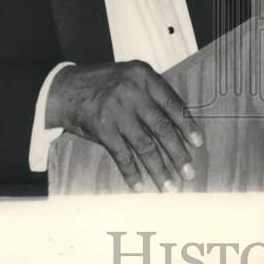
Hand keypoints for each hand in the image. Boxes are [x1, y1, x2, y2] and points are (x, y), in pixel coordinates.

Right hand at [46, 61, 203, 192]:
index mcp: (144, 76)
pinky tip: (140, 187)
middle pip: (162, 128)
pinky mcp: (102, 129)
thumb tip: (180, 124)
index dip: (187, 125)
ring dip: (159, 170)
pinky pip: (122, 156)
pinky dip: (132, 174)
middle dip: (178, 153)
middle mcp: (133, 92)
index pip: (173, 103)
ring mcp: (117, 112)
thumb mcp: (131, 77)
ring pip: (145, 146)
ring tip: (170, 187)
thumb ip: (152, 94)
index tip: (198, 143)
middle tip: (189, 173)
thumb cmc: (105, 84)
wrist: (65, 90)